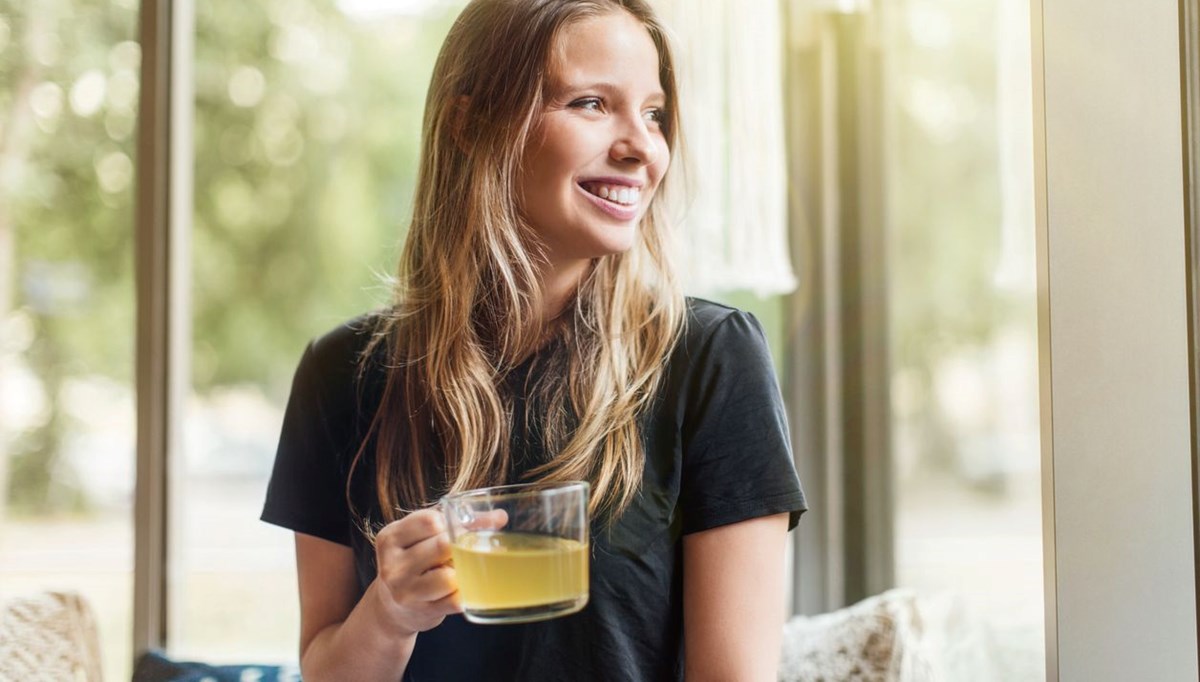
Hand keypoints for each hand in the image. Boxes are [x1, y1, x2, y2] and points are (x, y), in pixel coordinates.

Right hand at [372, 508, 460, 635]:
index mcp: (391, 538)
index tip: (457, 530)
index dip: (451, 523)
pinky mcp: (423, 612)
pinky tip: (460, 588)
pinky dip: (465, 593)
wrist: (391, 608)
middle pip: (443, 545)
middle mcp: (393, 565)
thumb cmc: (415, 561)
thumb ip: (459, 522)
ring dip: (461, 572)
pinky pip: (456, 600)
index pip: (430, 521)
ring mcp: (406, 591)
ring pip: (449, 577)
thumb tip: (500, 516)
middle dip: (459, 546)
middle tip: (463, 549)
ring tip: (456, 570)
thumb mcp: (423, 537)